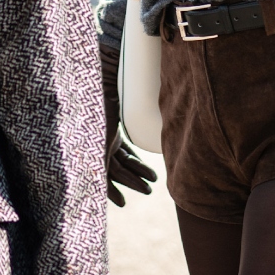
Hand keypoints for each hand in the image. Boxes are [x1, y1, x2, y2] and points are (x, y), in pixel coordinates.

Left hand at [97, 40, 157, 206]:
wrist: (102, 72)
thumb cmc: (117, 75)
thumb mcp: (136, 89)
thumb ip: (151, 89)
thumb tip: (178, 77)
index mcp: (110, 124)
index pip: (122, 149)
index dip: (134, 163)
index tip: (150, 175)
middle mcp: (103, 135)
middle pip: (120, 162)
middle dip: (136, 176)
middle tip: (152, 186)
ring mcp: (98, 141)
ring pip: (115, 171)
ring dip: (132, 183)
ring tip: (148, 190)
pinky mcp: (96, 147)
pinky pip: (103, 175)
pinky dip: (111, 190)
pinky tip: (121, 202)